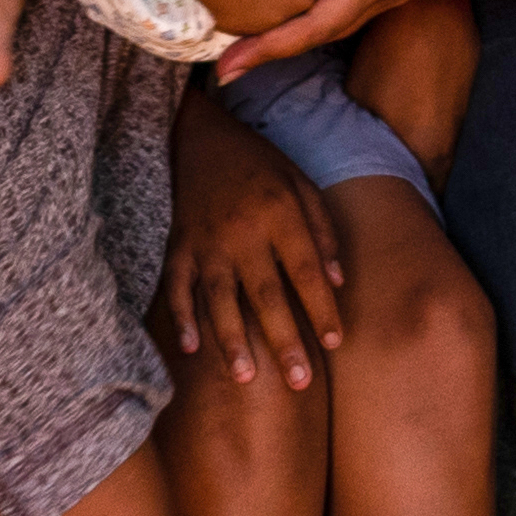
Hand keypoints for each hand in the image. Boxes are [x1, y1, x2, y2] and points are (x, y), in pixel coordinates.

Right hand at [162, 93, 349, 387]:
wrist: (198, 134)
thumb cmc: (258, 163)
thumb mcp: (301, 183)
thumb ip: (322, 232)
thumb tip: (338, 283)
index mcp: (280, 213)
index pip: (306, 270)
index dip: (321, 307)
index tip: (335, 341)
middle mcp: (243, 231)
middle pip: (266, 294)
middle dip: (284, 340)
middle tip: (300, 382)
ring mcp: (206, 240)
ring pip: (220, 298)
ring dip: (232, 339)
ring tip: (247, 377)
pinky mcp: (178, 244)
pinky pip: (177, 286)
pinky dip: (182, 317)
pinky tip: (191, 348)